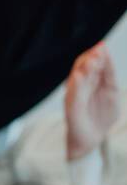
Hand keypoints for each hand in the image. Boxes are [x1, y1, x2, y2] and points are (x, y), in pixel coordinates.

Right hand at [65, 43, 118, 160]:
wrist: (92, 139)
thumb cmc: (101, 116)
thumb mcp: (112, 93)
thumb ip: (110, 77)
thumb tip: (106, 57)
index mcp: (90, 80)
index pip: (92, 63)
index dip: (97, 55)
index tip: (102, 46)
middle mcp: (80, 85)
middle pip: (83, 66)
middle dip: (91, 58)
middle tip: (99, 49)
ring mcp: (74, 95)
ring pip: (77, 77)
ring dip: (84, 68)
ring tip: (92, 59)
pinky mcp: (71, 107)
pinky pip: (72, 94)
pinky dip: (75, 84)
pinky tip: (78, 75)